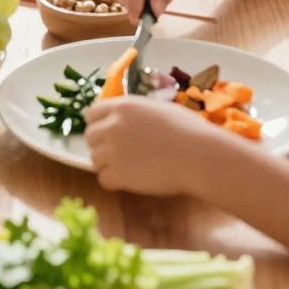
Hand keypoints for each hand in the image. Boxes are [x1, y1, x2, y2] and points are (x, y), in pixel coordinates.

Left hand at [86, 97, 214, 197]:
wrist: (198, 155)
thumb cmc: (188, 130)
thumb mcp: (157, 109)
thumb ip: (134, 112)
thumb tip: (125, 118)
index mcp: (122, 106)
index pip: (92, 113)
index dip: (99, 124)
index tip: (108, 133)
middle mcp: (112, 126)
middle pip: (90, 137)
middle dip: (102, 144)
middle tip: (122, 153)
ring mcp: (113, 150)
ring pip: (95, 159)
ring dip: (109, 164)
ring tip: (132, 167)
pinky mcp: (118, 174)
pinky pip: (104, 179)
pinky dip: (115, 182)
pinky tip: (133, 179)